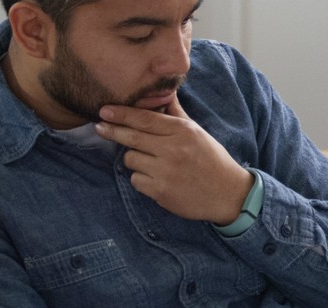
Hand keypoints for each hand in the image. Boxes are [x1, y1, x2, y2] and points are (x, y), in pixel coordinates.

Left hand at [95, 98, 252, 223]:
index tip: (104, 110)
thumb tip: (164, 93)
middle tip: (99, 127)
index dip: (121, 114)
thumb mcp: (197, 132)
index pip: (145, 119)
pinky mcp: (161, 191)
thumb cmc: (211, 160)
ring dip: (134, 159)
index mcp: (183, 131)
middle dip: (112, 131)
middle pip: (132, 137)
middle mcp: (173, 149)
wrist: (228, 193)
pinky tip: (156, 179)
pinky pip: (136, 180)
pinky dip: (141, 179)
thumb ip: (176, 114)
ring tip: (150, 162)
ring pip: (130, 159)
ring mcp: (166, 171)